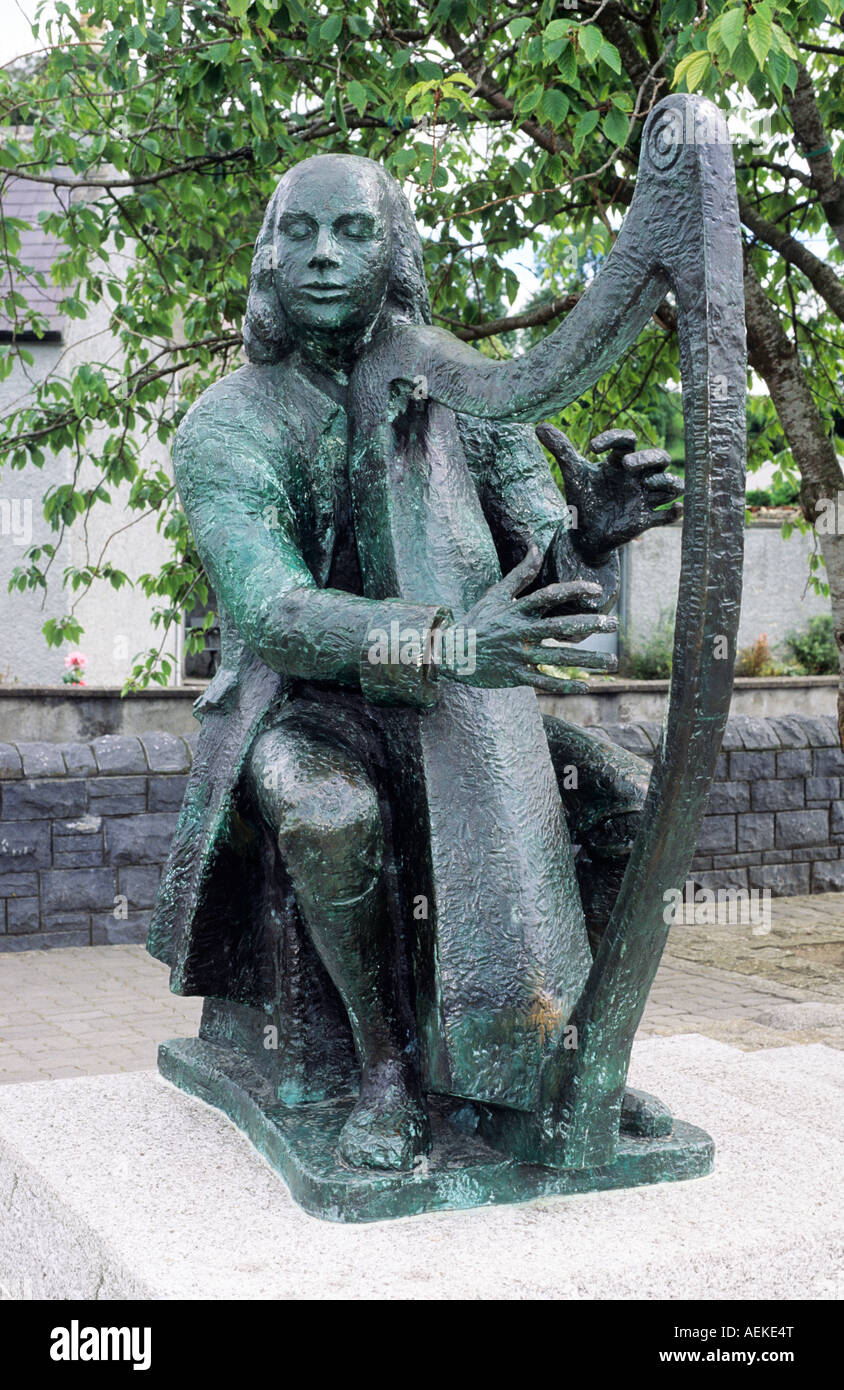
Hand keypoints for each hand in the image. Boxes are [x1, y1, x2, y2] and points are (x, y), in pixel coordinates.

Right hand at [437, 546, 616, 694]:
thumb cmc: (477, 621)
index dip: (574, 590)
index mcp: (516, 610)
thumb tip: (535, 547)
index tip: (597, 590)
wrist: (452, 653)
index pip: (549, 595)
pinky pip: (544, 682)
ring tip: (612, 660)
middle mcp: (520, 632)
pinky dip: (564, 685)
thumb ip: (520, 573)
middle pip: (559, 627)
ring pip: (558, 658)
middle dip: (589, 625)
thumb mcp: (496, 594)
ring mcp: (518, 655)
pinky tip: (585, 686)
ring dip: (587, 660)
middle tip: (613, 624)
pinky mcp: (516, 675)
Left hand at [536, 424, 683, 558]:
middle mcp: (638, 477)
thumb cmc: (583, 499)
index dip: (614, 438)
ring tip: (648, 485)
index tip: (592, 448)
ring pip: (671, 484)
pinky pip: (669, 515)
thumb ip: (561, 450)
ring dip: (666, 481)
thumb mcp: (573, 474)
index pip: (627, 441)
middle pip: (658, 458)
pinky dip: (674, 512)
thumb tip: (539, 426)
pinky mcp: (647, 520)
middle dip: (647, 458)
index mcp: (620, 461)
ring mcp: (644, 498)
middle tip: (627, 465)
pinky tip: (673, 509)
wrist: (584, 535)